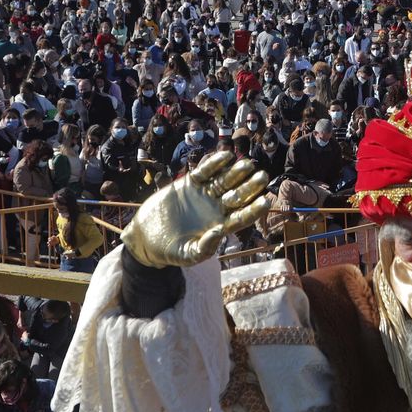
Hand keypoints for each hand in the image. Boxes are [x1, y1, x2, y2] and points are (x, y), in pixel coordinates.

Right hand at [120, 152, 269, 268]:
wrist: (146, 237)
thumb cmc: (171, 251)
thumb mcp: (188, 255)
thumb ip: (204, 247)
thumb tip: (220, 232)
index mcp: (221, 226)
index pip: (242, 217)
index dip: (254, 209)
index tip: (265, 201)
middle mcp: (217, 208)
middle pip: (238, 195)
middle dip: (250, 186)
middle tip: (263, 177)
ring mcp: (205, 194)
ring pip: (225, 181)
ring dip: (236, 172)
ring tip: (247, 164)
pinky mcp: (190, 184)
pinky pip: (205, 171)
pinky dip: (214, 164)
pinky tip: (225, 156)